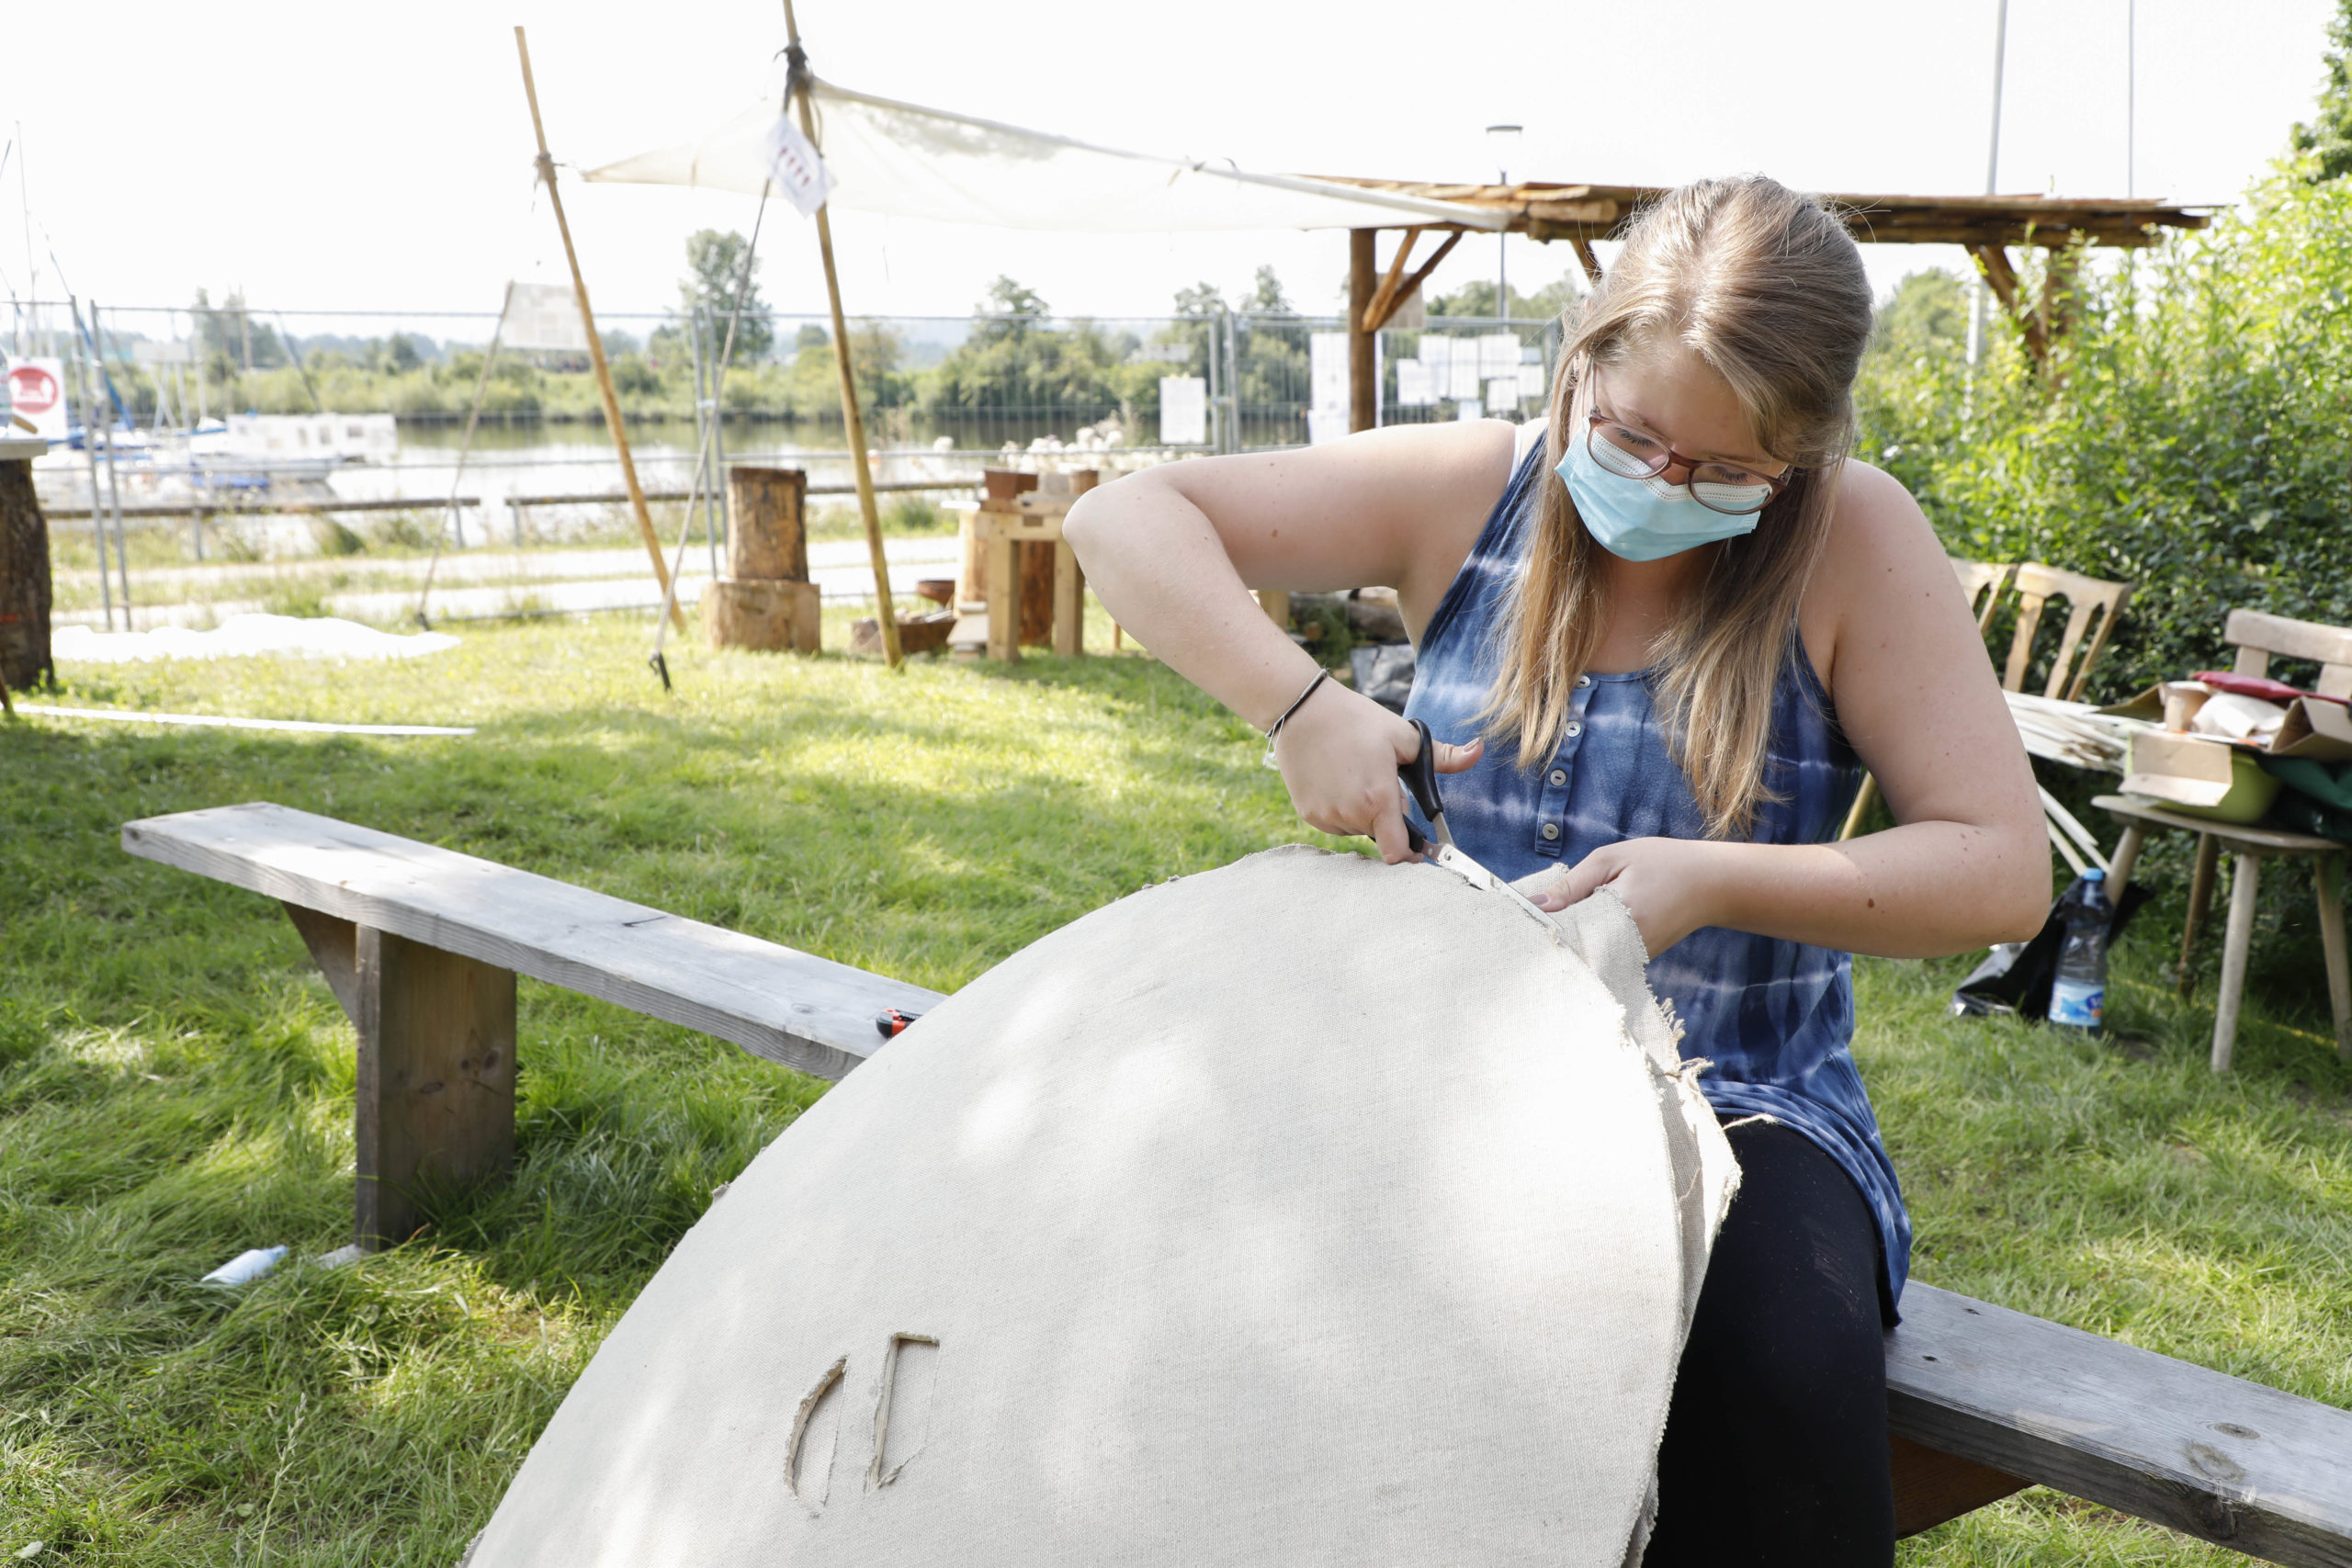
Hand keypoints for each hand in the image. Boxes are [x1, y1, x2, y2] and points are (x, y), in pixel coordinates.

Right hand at [1272, 680, 1481, 863]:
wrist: (1301, 709)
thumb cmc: (1354, 719)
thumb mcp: (1403, 735)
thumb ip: (1445, 755)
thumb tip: (1479, 751)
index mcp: (1378, 799)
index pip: (1398, 853)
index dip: (1412, 853)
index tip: (1419, 845)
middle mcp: (1349, 814)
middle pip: (1380, 835)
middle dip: (1388, 817)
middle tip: (1381, 780)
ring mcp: (1325, 816)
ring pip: (1357, 829)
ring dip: (1364, 814)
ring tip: (1356, 775)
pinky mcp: (1308, 813)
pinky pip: (1334, 822)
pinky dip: (1342, 810)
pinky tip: (1337, 780)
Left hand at [1523, 837, 1725, 957]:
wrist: (1711, 885)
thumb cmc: (1662, 864)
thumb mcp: (1613, 859)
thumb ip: (1573, 883)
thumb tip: (1535, 905)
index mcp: (1617, 919)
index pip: (1561, 934)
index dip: (1534, 928)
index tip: (1510, 921)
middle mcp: (1622, 948)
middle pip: (1568, 952)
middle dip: (1544, 938)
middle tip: (1518, 927)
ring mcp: (1628, 960)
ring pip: (1581, 957)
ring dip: (1563, 942)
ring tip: (1546, 925)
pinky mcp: (1632, 963)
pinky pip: (1597, 957)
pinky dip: (1582, 944)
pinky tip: (1573, 929)